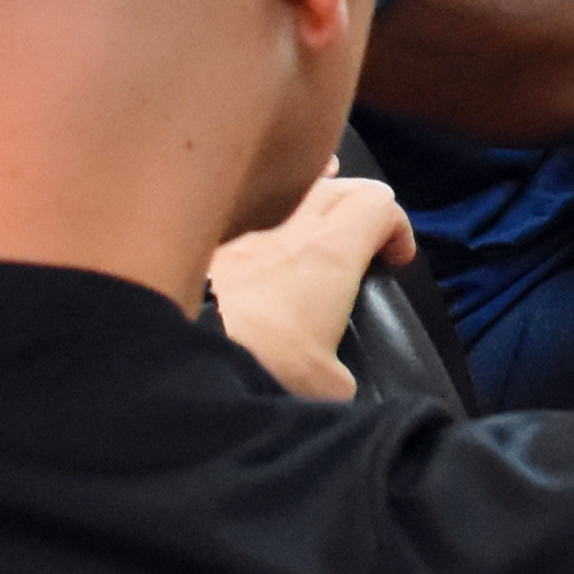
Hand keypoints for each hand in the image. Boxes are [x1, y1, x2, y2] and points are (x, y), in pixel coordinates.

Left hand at [205, 170, 415, 400]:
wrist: (176, 368)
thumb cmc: (262, 367)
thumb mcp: (328, 388)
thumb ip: (344, 375)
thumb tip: (340, 381)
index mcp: (330, 254)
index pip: (380, 206)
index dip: (397, 227)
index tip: (395, 258)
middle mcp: (286, 230)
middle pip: (337, 185)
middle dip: (358, 203)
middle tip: (363, 234)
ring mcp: (238, 235)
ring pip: (283, 191)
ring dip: (305, 196)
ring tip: (311, 206)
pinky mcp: (199, 252)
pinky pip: (236, 217)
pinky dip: (254, 218)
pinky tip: (248, 235)